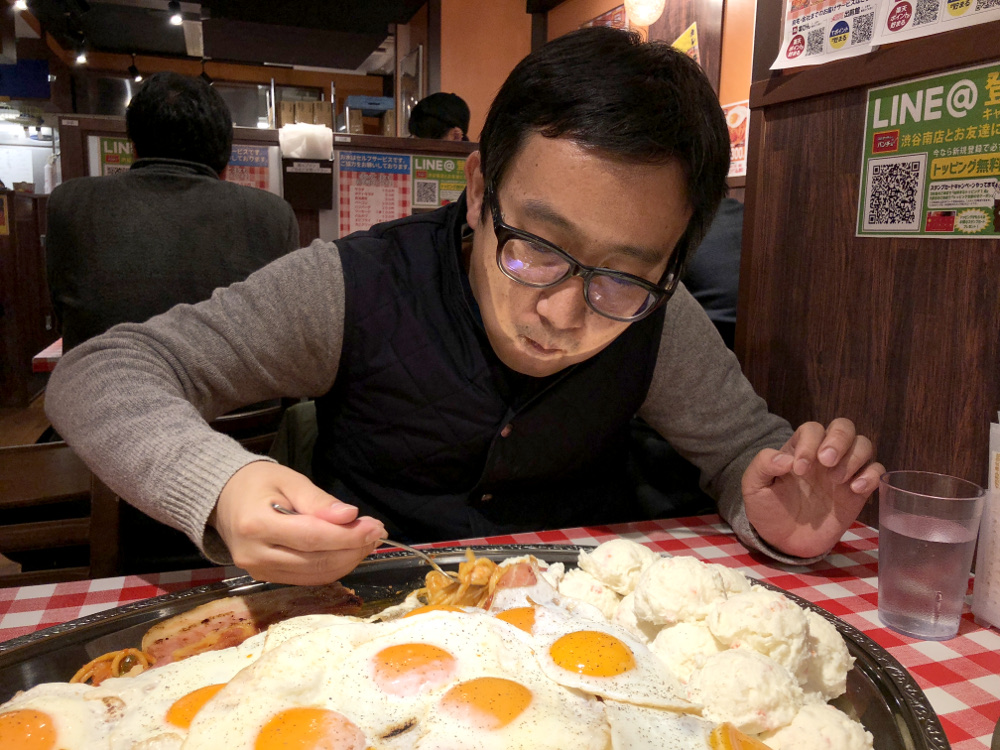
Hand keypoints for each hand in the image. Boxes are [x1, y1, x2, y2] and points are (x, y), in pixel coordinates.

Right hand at [211, 461, 386, 584]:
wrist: (224, 498)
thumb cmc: (259, 483)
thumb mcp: (290, 480)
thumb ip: (319, 501)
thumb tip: (350, 516)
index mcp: (256, 525)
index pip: (312, 537)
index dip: (348, 536)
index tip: (375, 526)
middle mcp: (254, 555)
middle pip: (316, 561)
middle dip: (353, 548)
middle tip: (376, 532)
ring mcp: (258, 571)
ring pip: (315, 574)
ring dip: (347, 560)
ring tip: (366, 540)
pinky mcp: (266, 578)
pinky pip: (307, 578)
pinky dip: (332, 567)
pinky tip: (348, 551)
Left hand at [742, 418, 883, 558]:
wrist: (784, 541)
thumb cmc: (768, 509)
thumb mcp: (754, 487)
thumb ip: (762, 465)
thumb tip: (785, 459)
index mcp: (799, 449)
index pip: (812, 429)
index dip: (809, 444)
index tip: (800, 470)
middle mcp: (824, 456)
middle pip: (844, 427)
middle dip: (839, 439)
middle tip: (827, 463)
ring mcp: (843, 472)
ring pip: (863, 445)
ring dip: (854, 458)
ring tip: (837, 480)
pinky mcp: (858, 492)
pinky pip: (877, 471)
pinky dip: (872, 475)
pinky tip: (855, 490)